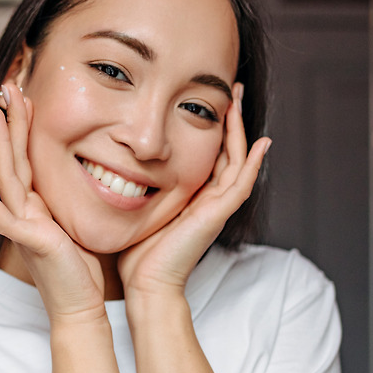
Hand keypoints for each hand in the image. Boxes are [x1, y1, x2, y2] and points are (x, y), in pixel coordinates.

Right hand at [0, 82, 107, 320]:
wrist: (80, 305)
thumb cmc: (82, 269)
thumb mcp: (77, 222)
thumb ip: (70, 199)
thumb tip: (89, 173)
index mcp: (36, 204)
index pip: (27, 156)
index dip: (24, 126)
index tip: (26, 95)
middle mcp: (24, 210)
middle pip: (12, 158)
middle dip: (9, 122)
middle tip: (5, 87)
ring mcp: (22, 225)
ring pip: (6, 177)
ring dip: (0, 144)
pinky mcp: (28, 242)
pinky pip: (2, 217)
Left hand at [118, 82, 269, 300]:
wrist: (147, 284)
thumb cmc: (137, 253)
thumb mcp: (136, 206)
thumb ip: (134, 185)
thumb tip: (112, 160)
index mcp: (192, 195)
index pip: (208, 151)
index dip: (210, 124)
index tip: (205, 96)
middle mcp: (209, 198)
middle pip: (227, 149)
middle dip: (230, 118)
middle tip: (230, 88)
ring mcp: (217, 207)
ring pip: (237, 160)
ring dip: (240, 129)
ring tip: (239, 100)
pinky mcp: (218, 216)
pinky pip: (241, 184)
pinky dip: (253, 163)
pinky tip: (261, 143)